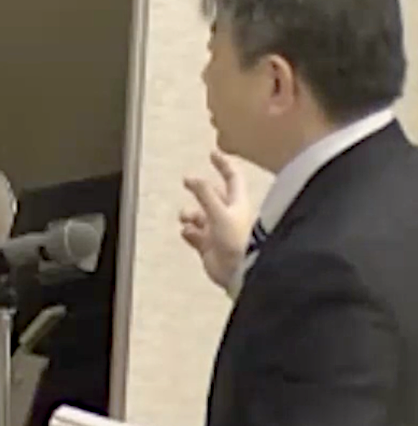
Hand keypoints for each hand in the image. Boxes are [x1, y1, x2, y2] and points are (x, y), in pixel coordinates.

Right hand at [181, 150, 253, 290]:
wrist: (239, 273)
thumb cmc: (238, 243)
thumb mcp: (220, 212)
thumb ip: (205, 194)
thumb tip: (193, 178)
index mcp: (237, 204)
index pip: (232, 178)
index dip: (224, 164)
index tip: (213, 153)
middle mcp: (229, 215)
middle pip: (212, 195)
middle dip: (199, 188)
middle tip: (186, 182)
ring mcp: (218, 231)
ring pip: (199, 214)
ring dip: (189, 213)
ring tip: (186, 218)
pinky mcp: (208, 246)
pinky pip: (193, 234)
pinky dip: (188, 232)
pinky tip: (188, 234)